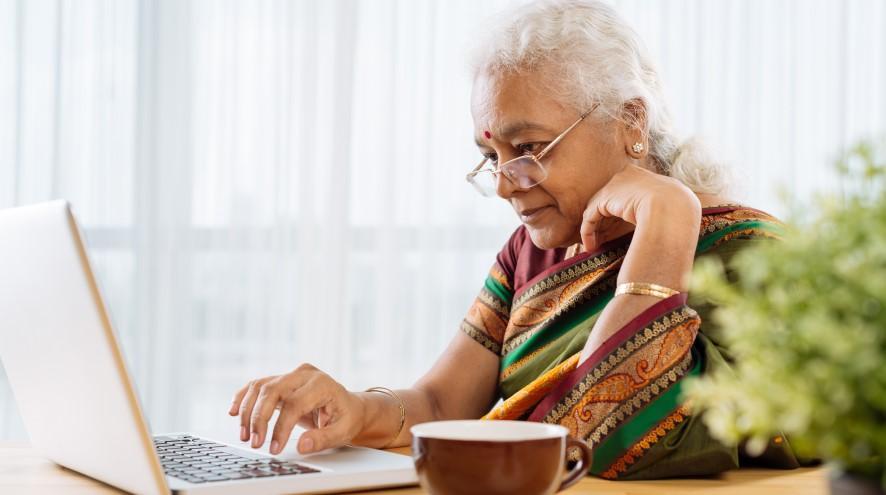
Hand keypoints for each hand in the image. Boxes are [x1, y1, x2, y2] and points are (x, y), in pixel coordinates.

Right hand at [229, 363, 365, 454]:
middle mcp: (304, 374)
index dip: (281, 427)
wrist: (347, 406)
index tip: (274, 448)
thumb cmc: (346, 417)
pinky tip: (234, 412)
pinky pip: (257, 385)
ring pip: (261, 386)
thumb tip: (302, 445)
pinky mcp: (281, 379)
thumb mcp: (343, 431)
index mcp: (322, 383)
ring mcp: (291, 374)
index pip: (294, 403)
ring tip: (245, 435)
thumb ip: (323, 439)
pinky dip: (244, 398)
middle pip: (272, 390)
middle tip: (255, 442)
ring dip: (248, 411)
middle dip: (259, 418)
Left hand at [580, 164, 700, 252]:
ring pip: (597, 208)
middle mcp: (628, 176)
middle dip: (603, 219)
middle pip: (609, 198)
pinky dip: (588, 232)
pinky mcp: (605, 198)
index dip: (619, 208)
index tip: (618, 226)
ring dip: (593, 228)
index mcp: (646, 177)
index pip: (626, 191)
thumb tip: (656, 226)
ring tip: (593, 245)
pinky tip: (591, 246)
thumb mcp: (668, 208)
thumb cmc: (677, 213)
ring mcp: (615, 185)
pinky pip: (591, 216)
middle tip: (601, 237)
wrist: (672, 208)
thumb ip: (658, 211)